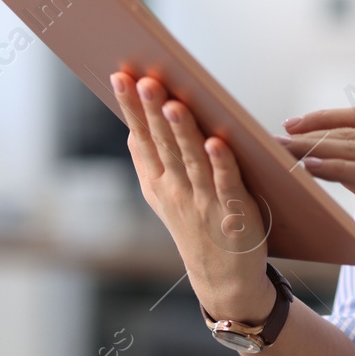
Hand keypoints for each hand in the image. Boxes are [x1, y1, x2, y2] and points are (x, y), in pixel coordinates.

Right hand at [112, 71, 273, 323]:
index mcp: (157, 182)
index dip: (132, 108)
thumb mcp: (164, 195)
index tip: (121, 76)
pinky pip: (226, 183)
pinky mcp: (234, 211)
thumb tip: (134, 126)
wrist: (225, 278)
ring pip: (191, 160)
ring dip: (183, 132)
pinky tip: (216, 142)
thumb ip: (151, 162)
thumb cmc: (196, 224)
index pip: (142, 138)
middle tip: (144, 80)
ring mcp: (203, 201)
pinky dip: (221, 163)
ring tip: (173, 104)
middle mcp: (176, 190)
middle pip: (164, 144)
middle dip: (152, 111)